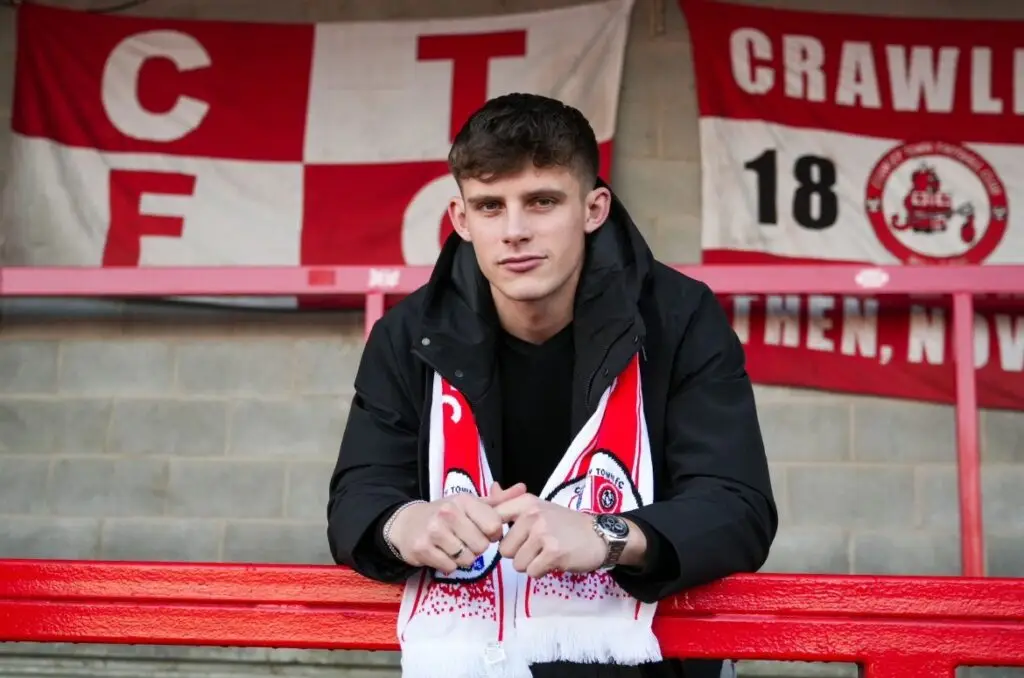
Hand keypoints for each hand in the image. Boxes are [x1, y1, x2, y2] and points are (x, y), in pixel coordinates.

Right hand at [388, 482, 526, 573]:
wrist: (407, 524)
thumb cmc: (446, 514)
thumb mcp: (470, 504)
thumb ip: (498, 500)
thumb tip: (523, 489)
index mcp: (464, 501)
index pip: (494, 526)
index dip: (492, 533)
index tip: (483, 530)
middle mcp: (448, 513)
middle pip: (481, 546)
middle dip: (477, 547)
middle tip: (465, 540)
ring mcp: (434, 531)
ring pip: (467, 559)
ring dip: (464, 558)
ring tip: (454, 546)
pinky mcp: (422, 549)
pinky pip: (450, 567)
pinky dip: (449, 564)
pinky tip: (442, 553)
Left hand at [495, 495, 606, 577]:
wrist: (599, 535)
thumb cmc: (565, 523)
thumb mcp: (538, 506)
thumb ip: (511, 501)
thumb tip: (492, 488)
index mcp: (526, 502)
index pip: (494, 518)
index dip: (496, 535)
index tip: (512, 537)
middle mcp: (532, 515)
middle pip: (504, 549)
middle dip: (518, 554)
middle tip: (537, 547)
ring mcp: (543, 534)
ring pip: (517, 564)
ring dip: (530, 564)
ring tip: (546, 554)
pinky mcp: (553, 553)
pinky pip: (532, 572)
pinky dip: (541, 572)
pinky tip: (553, 561)